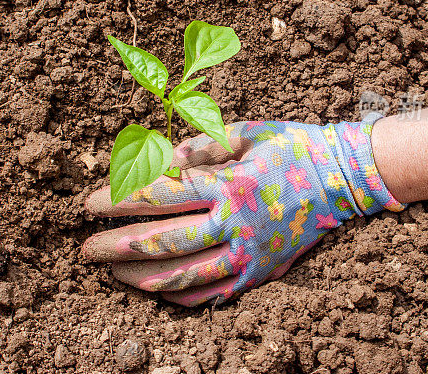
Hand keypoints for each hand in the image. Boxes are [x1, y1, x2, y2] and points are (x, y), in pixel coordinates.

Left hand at [82, 117, 404, 306]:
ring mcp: (248, 254)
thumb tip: (164, 160)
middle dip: (116, 246)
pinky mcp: (259, 273)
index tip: (88, 204)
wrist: (343, 178)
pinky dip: (179, 295)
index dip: (119, 200)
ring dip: (140, 276)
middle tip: (85, 250)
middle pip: (163, 241)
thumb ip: (204, 145)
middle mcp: (235, 224)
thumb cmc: (290, 147)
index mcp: (228, 184)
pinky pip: (212, 294)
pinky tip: (155, 289)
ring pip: (183, 275)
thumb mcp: (249, 131)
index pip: (160, 195)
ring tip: (110, 273)